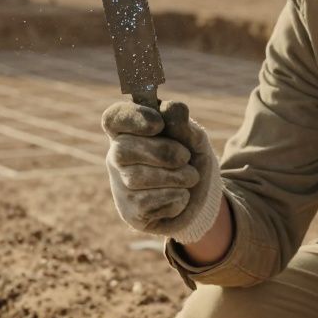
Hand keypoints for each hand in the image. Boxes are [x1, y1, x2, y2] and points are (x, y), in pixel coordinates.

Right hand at [101, 100, 221, 243]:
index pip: (114, 118)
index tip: (158, 123)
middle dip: (162, 152)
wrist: (203, 200)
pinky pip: (146, 202)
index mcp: (130, 131)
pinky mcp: (130, 211)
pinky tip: (181, 196)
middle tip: (185, 157)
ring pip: (137, 178)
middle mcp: (118, 157)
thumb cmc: (191, 161)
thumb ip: (183, 125)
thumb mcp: (194, 139)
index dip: (132, 118)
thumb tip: (172, 107)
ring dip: (174, 177)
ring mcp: (121, 185)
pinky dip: (174, 197)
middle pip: (123, 149)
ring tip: (191, 177)